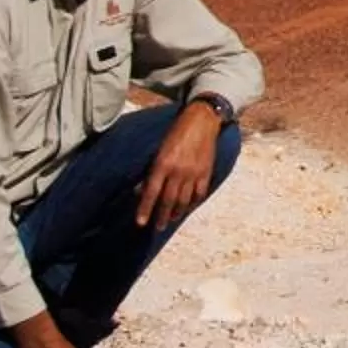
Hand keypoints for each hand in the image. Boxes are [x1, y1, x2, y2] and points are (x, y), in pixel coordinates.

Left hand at [135, 100, 223, 233]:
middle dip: (162, 216)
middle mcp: (178, 170)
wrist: (202, 120)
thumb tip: (141, 190)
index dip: (145, 208)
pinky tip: (188, 208)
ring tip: (171, 220)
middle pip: (168, 200)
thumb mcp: (159, 150)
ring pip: (184, 200)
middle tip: (157, 227)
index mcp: (163, 163)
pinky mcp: (206, 172)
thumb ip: (151, 171)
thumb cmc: (176, 133)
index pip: (151, 192)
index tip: (140, 223)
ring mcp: (194, 172)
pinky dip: (193, 203)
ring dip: (177, 212)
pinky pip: (199, 193)